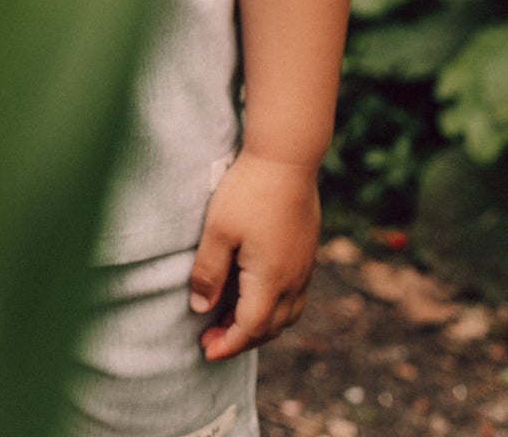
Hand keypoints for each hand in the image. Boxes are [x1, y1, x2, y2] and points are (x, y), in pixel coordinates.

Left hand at [188, 151, 319, 361]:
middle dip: (241, 339)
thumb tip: (200, 308)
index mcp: (271, 280)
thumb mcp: (217, 231)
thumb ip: (209, 272)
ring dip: (259, 325)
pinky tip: (254, 291)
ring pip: (286, 314)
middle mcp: (293, 279)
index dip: (227, 344)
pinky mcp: (307, 251)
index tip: (206, 350)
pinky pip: (294, 295)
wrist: (287, 157)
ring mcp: (304, 266)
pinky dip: (273, 306)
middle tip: (210, 336)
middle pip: (271, 328)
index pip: (250, 328)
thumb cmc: (248, 191)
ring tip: (229, 317)